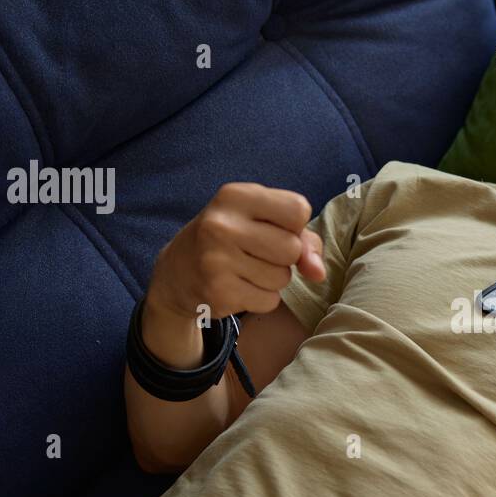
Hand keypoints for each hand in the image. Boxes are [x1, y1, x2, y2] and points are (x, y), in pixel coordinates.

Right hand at [147, 182, 325, 322]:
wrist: (177, 272)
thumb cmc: (232, 240)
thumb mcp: (263, 222)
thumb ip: (304, 240)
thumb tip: (318, 273)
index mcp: (235, 195)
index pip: (298, 210)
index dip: (294, 225)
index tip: (271, 227)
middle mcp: (222, 224)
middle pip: (292, 248)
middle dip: (285, 257)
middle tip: (256, 253)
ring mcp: (217, 259)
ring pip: (283, 278)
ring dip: (273, 280)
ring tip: (244, 269)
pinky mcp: (218, 292)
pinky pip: (269, 301)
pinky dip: (261, 298)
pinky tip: (238, 286)